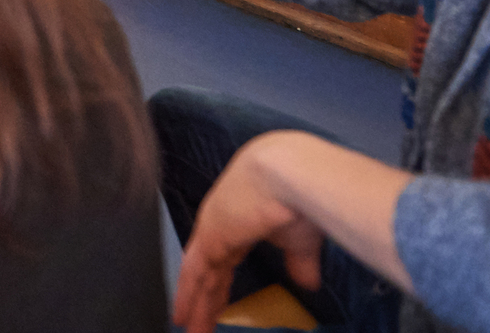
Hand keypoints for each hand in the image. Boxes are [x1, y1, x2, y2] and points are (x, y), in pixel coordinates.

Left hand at [171, 133, 326, 332]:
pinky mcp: (209, 238)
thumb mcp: (301, 239)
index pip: (225, 258)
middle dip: (205, 298)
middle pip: (209, 269)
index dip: (220, 281)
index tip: (217, 300)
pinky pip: (194, 273)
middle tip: (197, 323)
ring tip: (188, 327)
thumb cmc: (300, 198)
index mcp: (242, 220)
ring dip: (195, 303)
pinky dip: (188, 296)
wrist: (290, 172)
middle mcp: (221, 224)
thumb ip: (299, 262)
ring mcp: (212, 230)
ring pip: (199, 274)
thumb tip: (307, 284)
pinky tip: (182, 315)